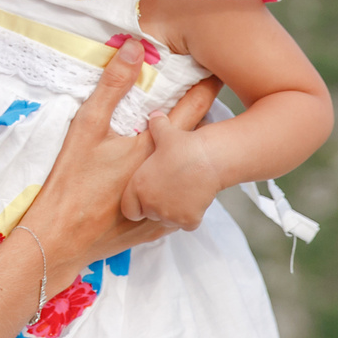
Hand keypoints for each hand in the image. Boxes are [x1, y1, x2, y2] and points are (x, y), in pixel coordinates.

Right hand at [12, 38, 215, 271]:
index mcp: (156, 147)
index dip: (207, 86)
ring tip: (185, 135)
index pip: (194, 108)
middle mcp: (171, 175)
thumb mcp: (87, 126)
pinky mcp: (161, 224)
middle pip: (201, 138)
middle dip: (202, 117)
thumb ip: (113, 85)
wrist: (60, 239)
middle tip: (201, 96)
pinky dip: (178, 181)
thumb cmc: (71, 180)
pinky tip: (165, 176)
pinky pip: (182, 197)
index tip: (217, 68)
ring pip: (194, 171)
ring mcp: (170, 203)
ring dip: (191, 151)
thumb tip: (135, 46)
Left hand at [122, 85, 225, 228]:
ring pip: (168, 219)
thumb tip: (154, 114)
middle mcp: (150, 205)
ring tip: (183, 191)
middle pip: (150, 214)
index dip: (137, 203)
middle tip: (169, 190)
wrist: (207, 159)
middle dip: (157, 206)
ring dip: (173, 211)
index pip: (129, 209)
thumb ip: (155, 126)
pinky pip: (186, 223)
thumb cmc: (183, 146)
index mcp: (138, 188)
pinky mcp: (187, 221)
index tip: (147, 196)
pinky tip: (196, 199)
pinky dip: (191, 216)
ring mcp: (169, 215)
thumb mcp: (164, 132)